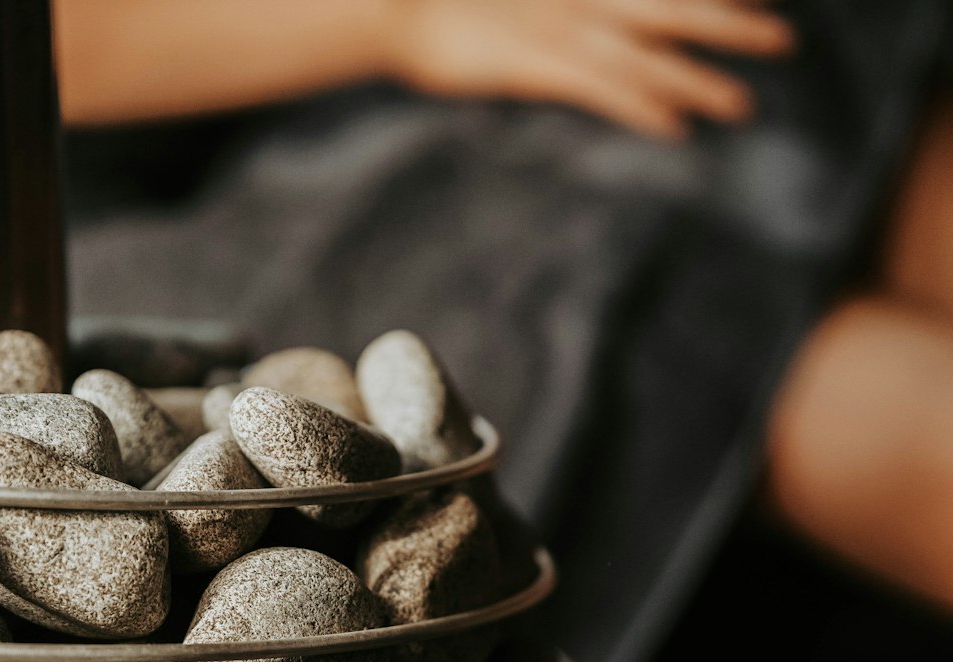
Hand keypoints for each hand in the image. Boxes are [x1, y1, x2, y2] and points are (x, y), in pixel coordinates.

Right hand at [389, 0, 795, 137]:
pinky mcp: (536, 66)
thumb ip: (558, 2)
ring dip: (697, 80)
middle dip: (730, 24)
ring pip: (646, 56)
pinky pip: (600, 91)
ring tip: (742, 105)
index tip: (755, 0)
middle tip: (782, 41)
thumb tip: (591, 23)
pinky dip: (639, 108)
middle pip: (673, 8)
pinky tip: (673, 131)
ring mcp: (562, 29)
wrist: (395, 3)